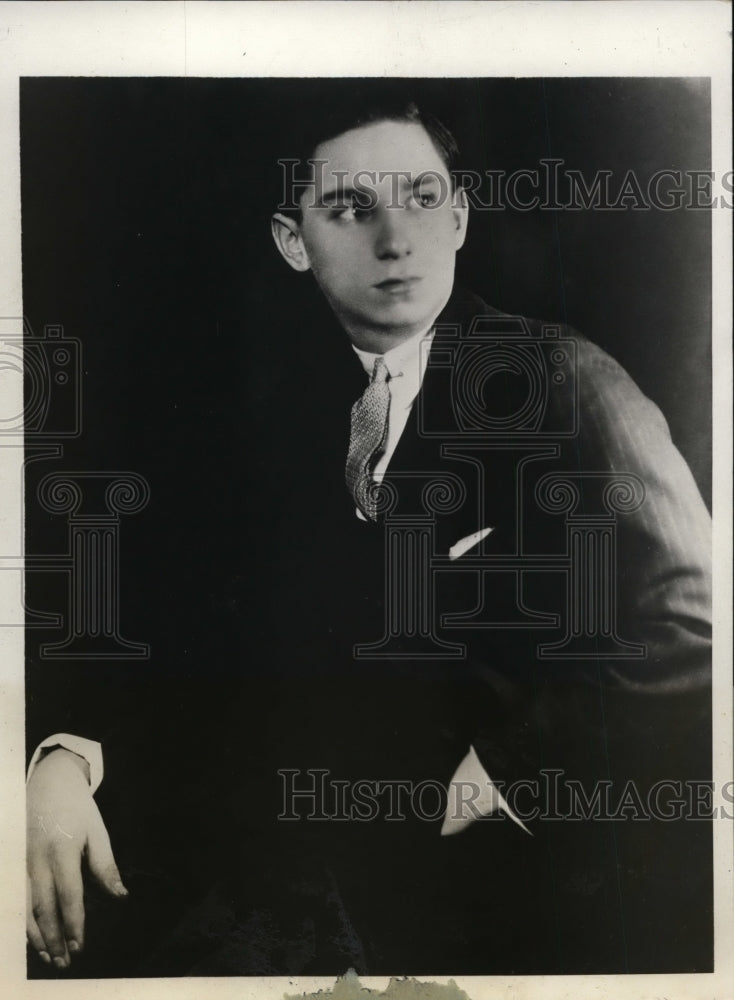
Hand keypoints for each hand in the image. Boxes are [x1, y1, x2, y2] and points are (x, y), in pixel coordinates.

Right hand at [26, 748, 127, 969]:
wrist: (50, 780)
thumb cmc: (77, 807)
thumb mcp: (98, 831)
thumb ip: (105, 866)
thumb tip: (121, 895)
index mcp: (62, 850)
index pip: (69, 896)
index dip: (74, 924)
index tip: (80, 946)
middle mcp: (37, 859)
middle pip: (43, 908)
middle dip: (54, 938)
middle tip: (64, 962)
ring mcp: (21, 861)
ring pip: (24, 907)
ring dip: (35, 935)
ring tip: (48, 955)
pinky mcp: (12, 862)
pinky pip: (15, 898)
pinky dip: (22, 920)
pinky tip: (31, 935)